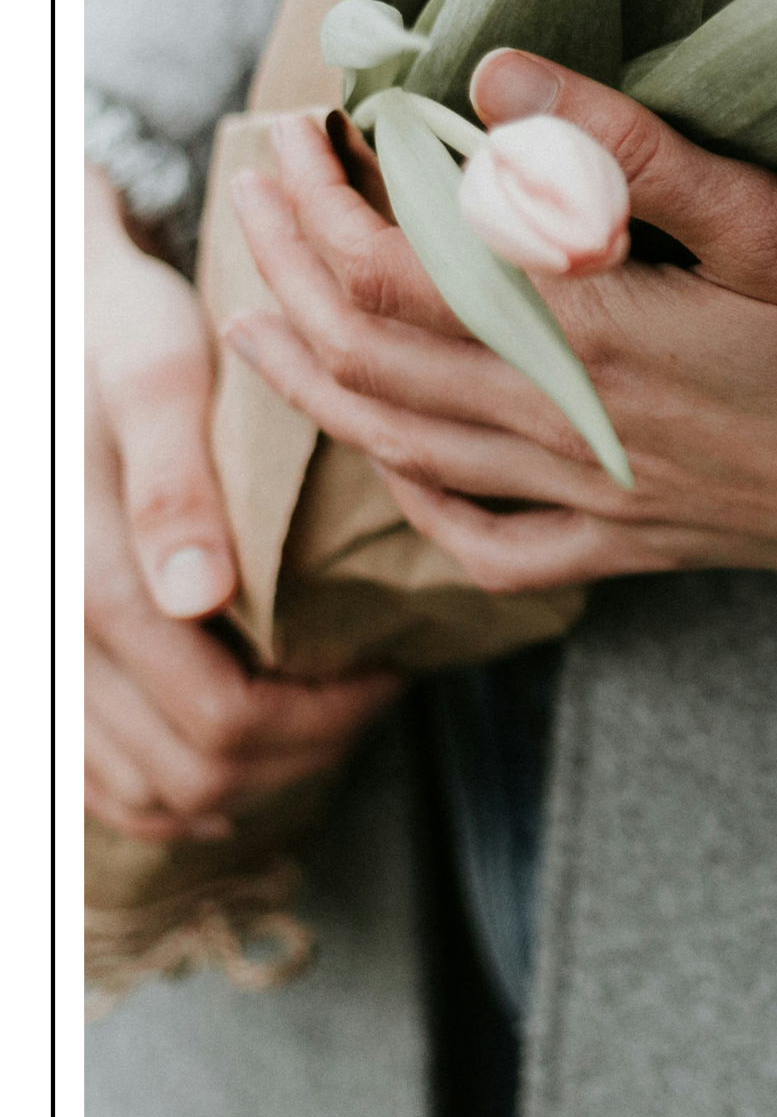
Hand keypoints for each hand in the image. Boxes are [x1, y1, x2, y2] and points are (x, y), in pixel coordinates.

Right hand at [84, 165, 399, 841]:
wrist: (73, 323)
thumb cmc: (119, 330)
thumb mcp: (158, 373)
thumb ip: (171, 483)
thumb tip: (197, 597)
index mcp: (87, 572)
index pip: (217, 715)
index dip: (318, 720)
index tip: (385, 671)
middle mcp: (56, 632)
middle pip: (190, 771)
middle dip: (297, 752)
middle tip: (368, 695)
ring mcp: (51, 658)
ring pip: (148, 792)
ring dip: (245, 780)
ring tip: (319, 717)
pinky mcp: (57, 660)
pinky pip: (94, 780)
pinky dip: (169, 793)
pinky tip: (235, 767)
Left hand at [220, 59, 776, 603]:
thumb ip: (635, 153)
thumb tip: (498, 77)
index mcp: (601, 341)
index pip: (399, 273)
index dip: (324, 206)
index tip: (300, 134)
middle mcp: (573, 432)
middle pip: (374, 356)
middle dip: (290, 271)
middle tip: (256, 193)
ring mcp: (594, 502)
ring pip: (403, 447)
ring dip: (312, 377)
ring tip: (257, 315)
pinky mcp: (628, 547)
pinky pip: (484, 544)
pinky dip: (412, 498)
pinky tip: (388, 457)